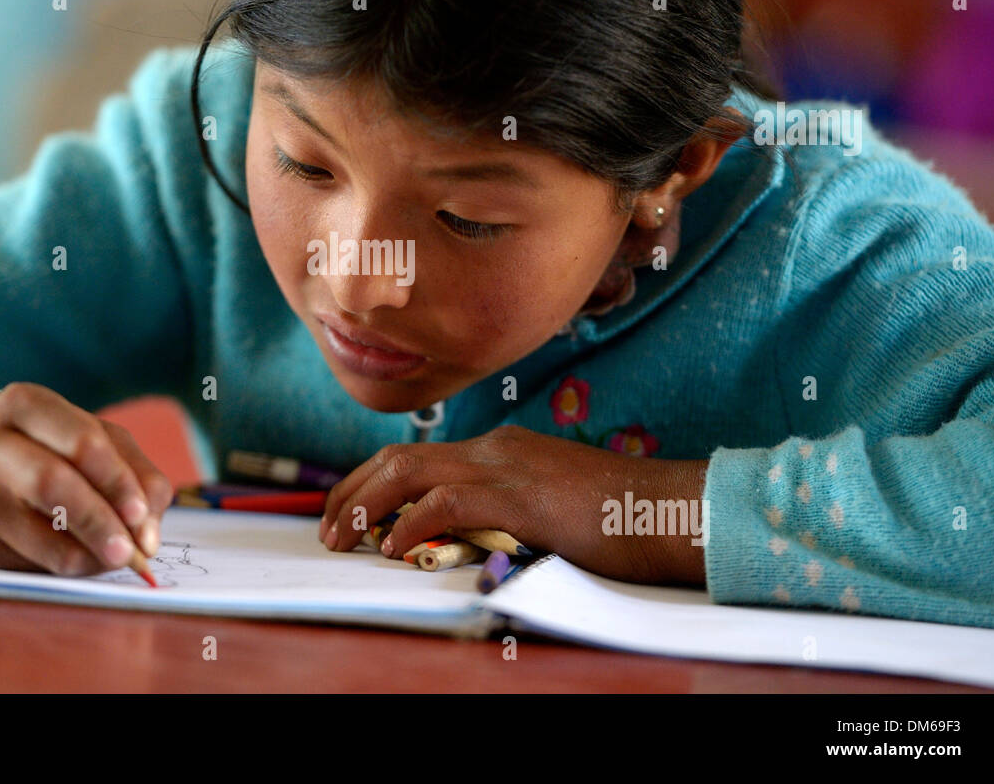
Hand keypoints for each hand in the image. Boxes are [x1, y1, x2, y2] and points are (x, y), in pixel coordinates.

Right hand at [0, 382, 172, 575]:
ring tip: (118, 558)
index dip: (117, 482)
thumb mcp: (99, 438)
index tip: (141, 514)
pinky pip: (32, 566)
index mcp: (24, 404)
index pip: (81, 443)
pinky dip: (69, 567)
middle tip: (133, 553)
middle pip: (51, 484)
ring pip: (41, 538)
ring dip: (91, 556)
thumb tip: (147, 539)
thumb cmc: (54, 446)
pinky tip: (82, 556)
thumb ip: (138, 475)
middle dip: (100, 523)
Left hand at [318, 424, 707, 584]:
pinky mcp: (520, 496)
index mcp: (500, 449)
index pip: (417, 455)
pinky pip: (447, 501)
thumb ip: (503, 512)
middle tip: (325, 528)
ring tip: (340, 539)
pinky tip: (392, 545)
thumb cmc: (616, 519)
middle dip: (351, 490)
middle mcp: (495, 448)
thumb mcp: (547, 509)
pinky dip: (409, 521)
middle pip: (399, 457)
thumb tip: (461, 538)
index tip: (345, 510)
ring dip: (364, 505)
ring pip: (410, 471)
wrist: (669, 511)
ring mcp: (507, 467)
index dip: (370, 481)